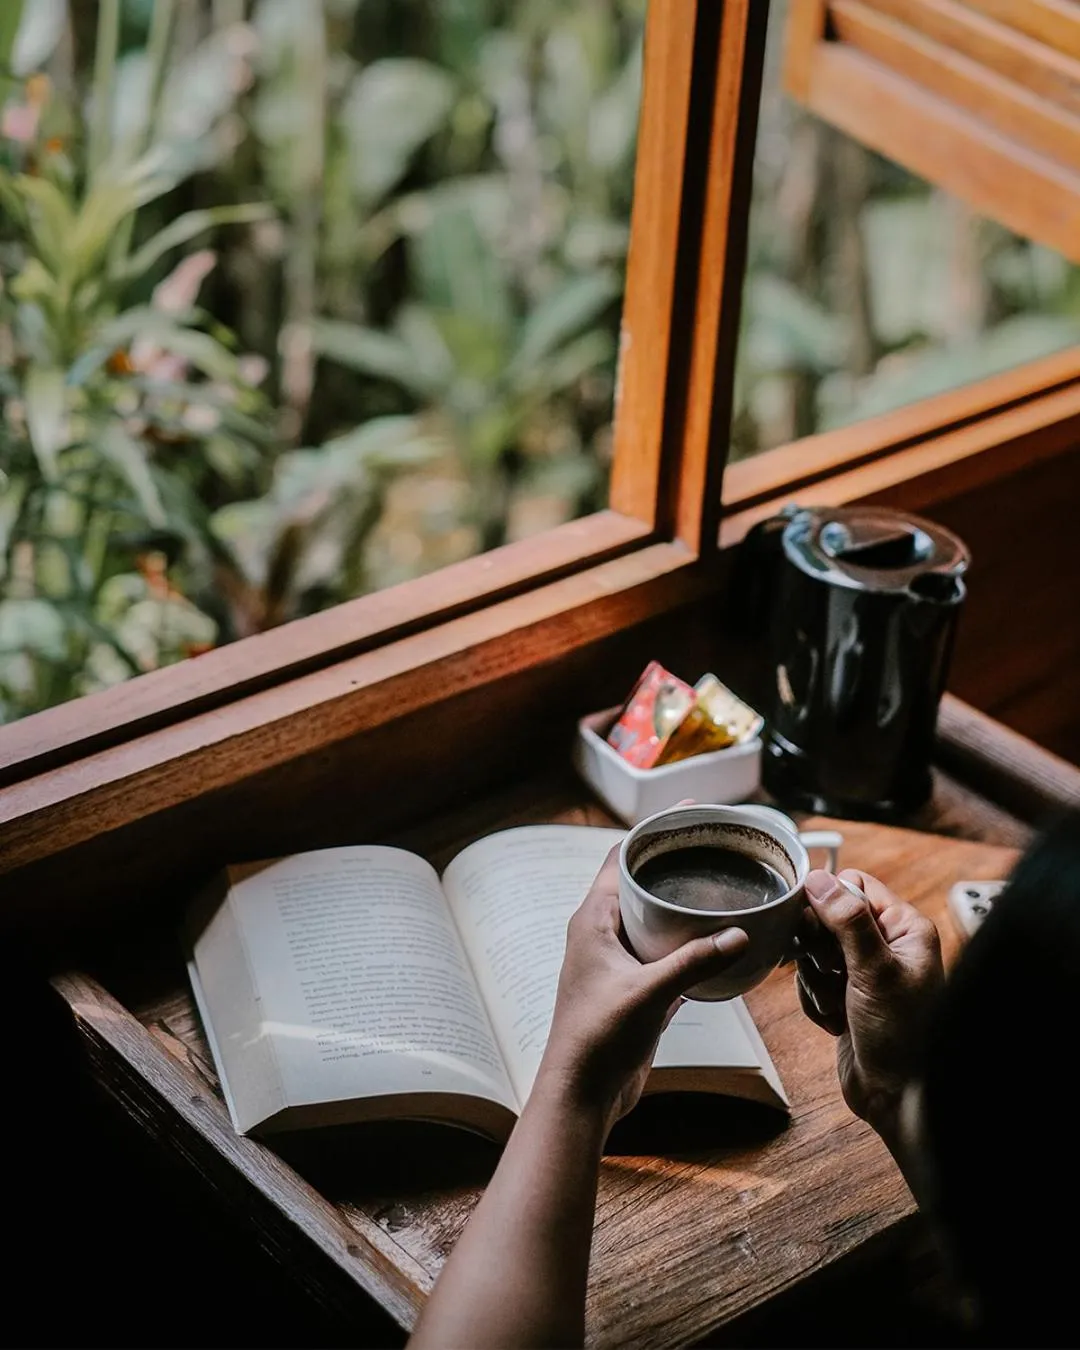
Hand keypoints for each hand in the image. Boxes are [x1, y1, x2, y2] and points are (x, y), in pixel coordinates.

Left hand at [535, 843, 748, 1135]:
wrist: (582, 1093)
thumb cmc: (597, 1039)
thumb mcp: (649, 993)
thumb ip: (695, 962)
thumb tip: (740, 933)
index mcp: (593, 920)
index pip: (622, 856)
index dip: (653, 830)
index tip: (690, 812)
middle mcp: (602, 932)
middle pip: (640, 880)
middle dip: (674, 861)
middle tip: (716, 845)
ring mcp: (617, 959)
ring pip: (653, 915)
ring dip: (683, 901)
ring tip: (724, 884)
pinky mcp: (634, 985)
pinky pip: (664, 949)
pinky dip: (688, 939)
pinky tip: (719, 938)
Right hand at [795, 868, 943, 1148]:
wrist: (896, 1097)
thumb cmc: (902, 1036)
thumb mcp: (875, 972)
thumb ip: (848, 922)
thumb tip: (819, 880)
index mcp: (904, 928)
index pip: (854, 886)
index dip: (828, 901)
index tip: (814, 926)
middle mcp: (886, 946)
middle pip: (827, 918)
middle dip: (819, 950)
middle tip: (830, 971)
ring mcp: (864, 972)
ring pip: (814, 953)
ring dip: (816, 981)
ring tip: (839, 1006)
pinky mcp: (845, 996)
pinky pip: (811, 982)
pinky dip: (815, 1001)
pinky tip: (835, 1022)